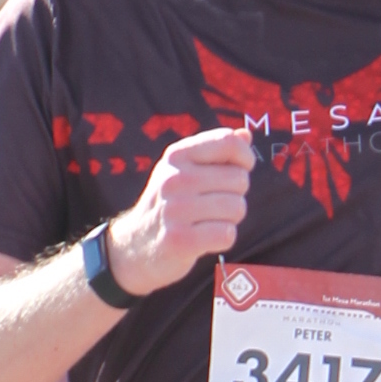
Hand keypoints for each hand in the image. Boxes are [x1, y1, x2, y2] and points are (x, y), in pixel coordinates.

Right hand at [103, 127, 254, 298]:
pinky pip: (227, 234)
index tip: (242, 170)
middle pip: (239, 179)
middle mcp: (174, 179)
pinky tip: (207, 239)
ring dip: (231, 219)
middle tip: (215, 205)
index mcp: (177, 155)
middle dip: (236, 195)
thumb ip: (216, 151)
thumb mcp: (184, 171)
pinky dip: (224, 239)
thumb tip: (245, 135)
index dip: (245, 158)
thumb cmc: (170, 205)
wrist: (135, 246)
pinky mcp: (180, 240)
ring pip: (237, 208)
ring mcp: (175, 210)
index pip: (228, 142)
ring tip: (209, 222)